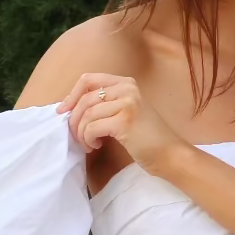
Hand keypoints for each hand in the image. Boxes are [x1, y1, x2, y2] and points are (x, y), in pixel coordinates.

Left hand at [57, 72, 184, 176]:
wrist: (171, 155)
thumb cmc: (148, 139)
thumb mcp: (127, 113)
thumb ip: (106, 104)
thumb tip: (72, 108)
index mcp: (126, 83)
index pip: (88, 79)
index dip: (71, 95)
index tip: (63, 112)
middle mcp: (127, 89)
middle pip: (85, 98)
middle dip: (74, 119)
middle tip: (76, 136)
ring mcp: (127, 103)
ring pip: (86, 113)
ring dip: (81, 133)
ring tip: (88, 144)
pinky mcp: (125, 121)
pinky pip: (92, 127)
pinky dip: (88, 138)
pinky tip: (96, 146)